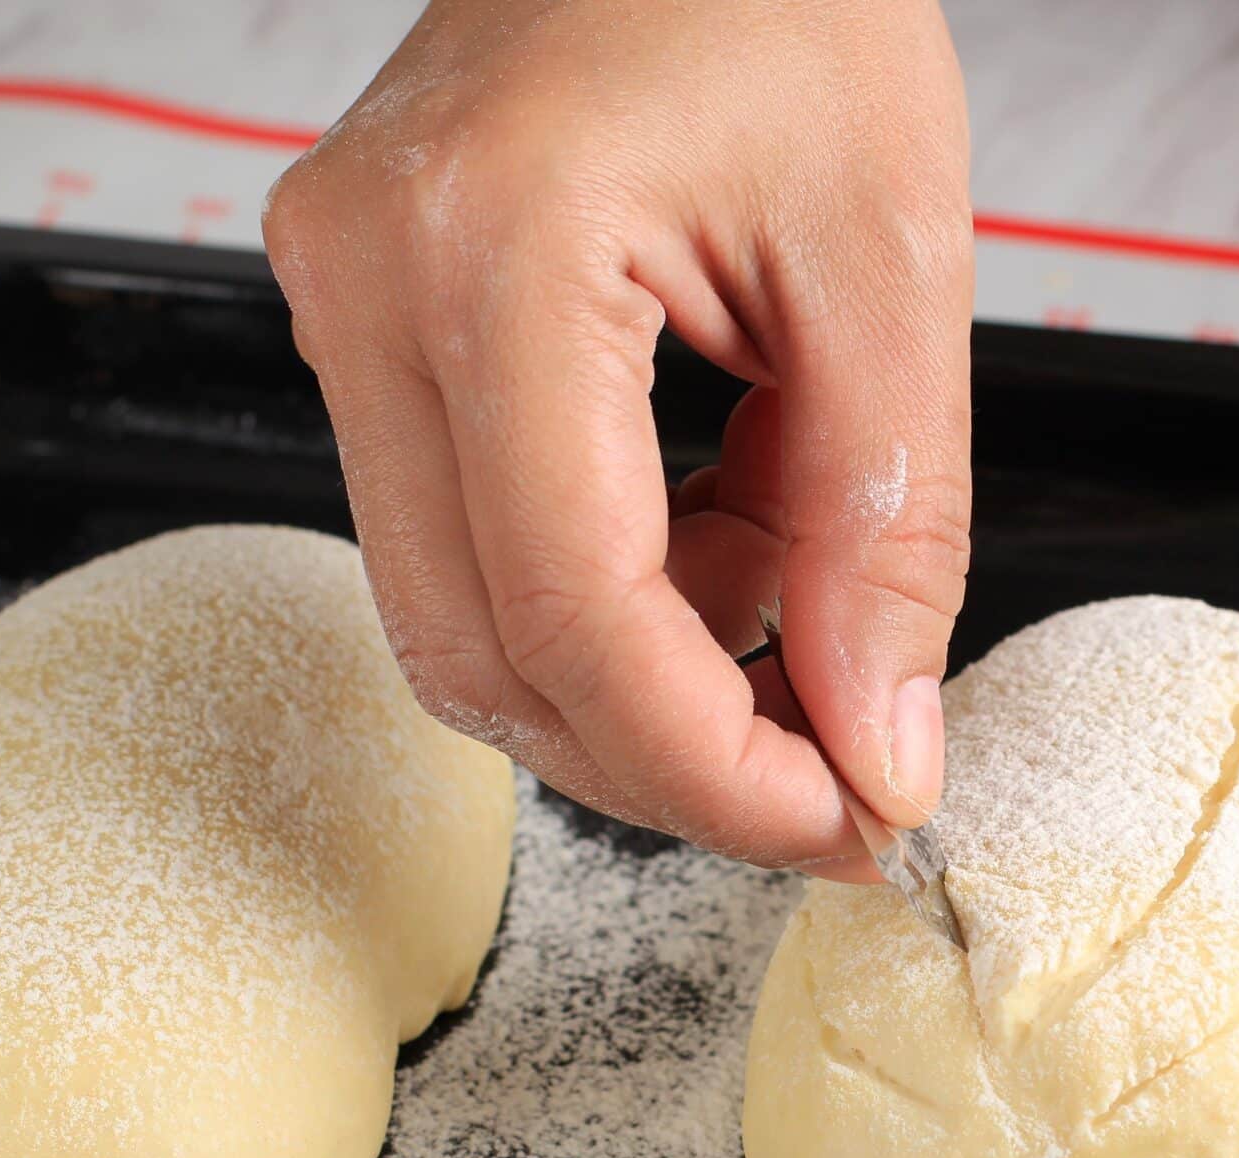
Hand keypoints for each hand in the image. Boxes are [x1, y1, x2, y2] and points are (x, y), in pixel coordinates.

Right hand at [262, 0, 972, 876]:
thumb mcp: (894, 268)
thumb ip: (889, 534)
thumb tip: (879, 752)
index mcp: (491, 254)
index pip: (569, 615)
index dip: (716, 768)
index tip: (851, 821)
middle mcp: (367, 289)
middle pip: (482, 655)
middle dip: (676, 757)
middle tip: (842, 777)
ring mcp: (344, 305)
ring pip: (464, 619)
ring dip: (650, 672)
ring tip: (805, 593)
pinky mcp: (373, 324)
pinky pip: (471, 538)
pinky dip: (614, 591)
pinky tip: (725, 527)